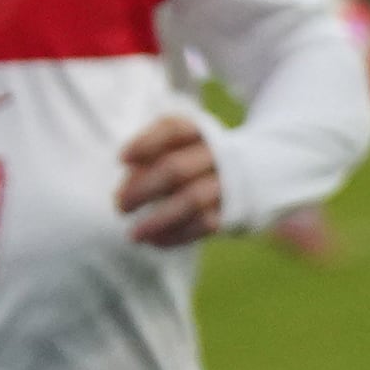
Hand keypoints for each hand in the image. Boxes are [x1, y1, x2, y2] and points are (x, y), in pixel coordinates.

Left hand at [116, 115, 227, 245]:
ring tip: (133, 234)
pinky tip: (153, 240)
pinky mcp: (232, 209)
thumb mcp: (173, 146)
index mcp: (199, 131)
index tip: (120, 159)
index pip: (173, 129)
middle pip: (176, 169)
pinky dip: (176, 234)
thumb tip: (125, 188)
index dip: (146, 143)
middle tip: (119, 205)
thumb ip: (147, 160)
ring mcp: (227, 182)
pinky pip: (204, 224)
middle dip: (142, 189)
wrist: (251, 170)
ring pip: (192, 200)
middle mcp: (217, 153)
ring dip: (158, 220)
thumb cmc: (192, 157)